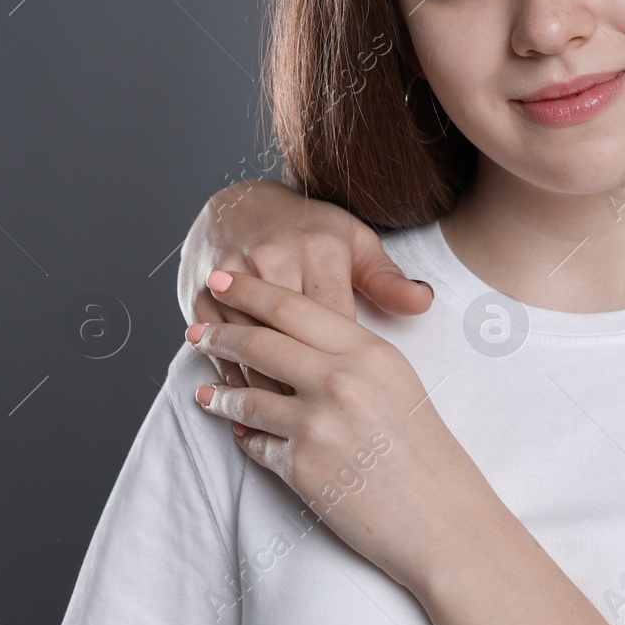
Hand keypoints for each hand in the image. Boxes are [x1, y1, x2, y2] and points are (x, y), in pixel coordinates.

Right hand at [178, 178, 433, 395]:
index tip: (353, 394)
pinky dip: (230, 376)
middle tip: (320, 419)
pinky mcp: (199, 291)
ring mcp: (232, 276)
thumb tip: (424, 302)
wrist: (242, 205)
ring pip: (247, 349)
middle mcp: (274, 259)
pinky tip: (245, 402)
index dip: (340, 362)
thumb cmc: (310, 230)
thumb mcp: (356, 243)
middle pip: (287, 339)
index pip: (333, 321)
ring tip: (284, 420)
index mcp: (319, 250)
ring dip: (262, 389)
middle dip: (300, 384)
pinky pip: (214, 346)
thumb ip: (388, 279)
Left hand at [187, 268, 451, 592]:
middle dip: (219, 333)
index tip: (221, 279)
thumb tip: (298, 340)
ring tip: (204, 390)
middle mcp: (341, 380)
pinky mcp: (301, 468)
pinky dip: (245, 438)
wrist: (442, 519)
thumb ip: (350, 356)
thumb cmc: (427, 452)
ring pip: (246, 395)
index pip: (294, 308)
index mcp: (370, 352)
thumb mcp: (398, 383)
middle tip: (197, 330)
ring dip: (217, 392)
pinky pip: (255, 444)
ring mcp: (317, 424)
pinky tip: (239, 434)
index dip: (249, 290)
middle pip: (260, 343)